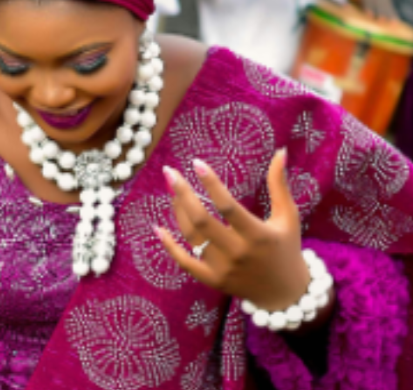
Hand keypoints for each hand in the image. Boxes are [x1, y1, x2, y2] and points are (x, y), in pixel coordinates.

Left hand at [156, 149, 312, 312]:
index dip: (211, 184)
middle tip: (169, 173)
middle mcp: (238, 252)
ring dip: (178, 211)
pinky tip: (157, 228)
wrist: (285, 293)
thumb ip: (279, 185)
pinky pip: (185, 262)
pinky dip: (169, 246)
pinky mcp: (213, 280)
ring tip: (173, 191)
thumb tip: (280, 151)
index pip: (228, 206)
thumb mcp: (288, 216)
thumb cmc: (286, 247)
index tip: (196, 163)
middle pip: (202, 221)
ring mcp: (223, 268)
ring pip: (192, 236)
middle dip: (183, 194)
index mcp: (257, 235)